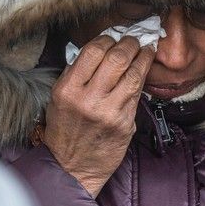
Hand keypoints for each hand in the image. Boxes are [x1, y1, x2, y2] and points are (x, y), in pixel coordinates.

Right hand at [41, 35, 154, 196]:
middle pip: (117, 58)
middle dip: (130, 43)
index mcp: (67, 89)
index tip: (114, 37)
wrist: (72, 168)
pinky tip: (144, 70)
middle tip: (134, 39)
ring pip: (134, 73)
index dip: (108, 38)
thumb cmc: (65, 131)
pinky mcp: (125, 123)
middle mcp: (88, 99)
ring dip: (143, 57)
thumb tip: (101, 49)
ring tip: (146, 49)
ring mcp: (109, 112)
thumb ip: (77, 74)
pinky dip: (142, 77)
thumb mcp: (59, 99)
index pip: (93, 51)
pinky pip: (137, 93)